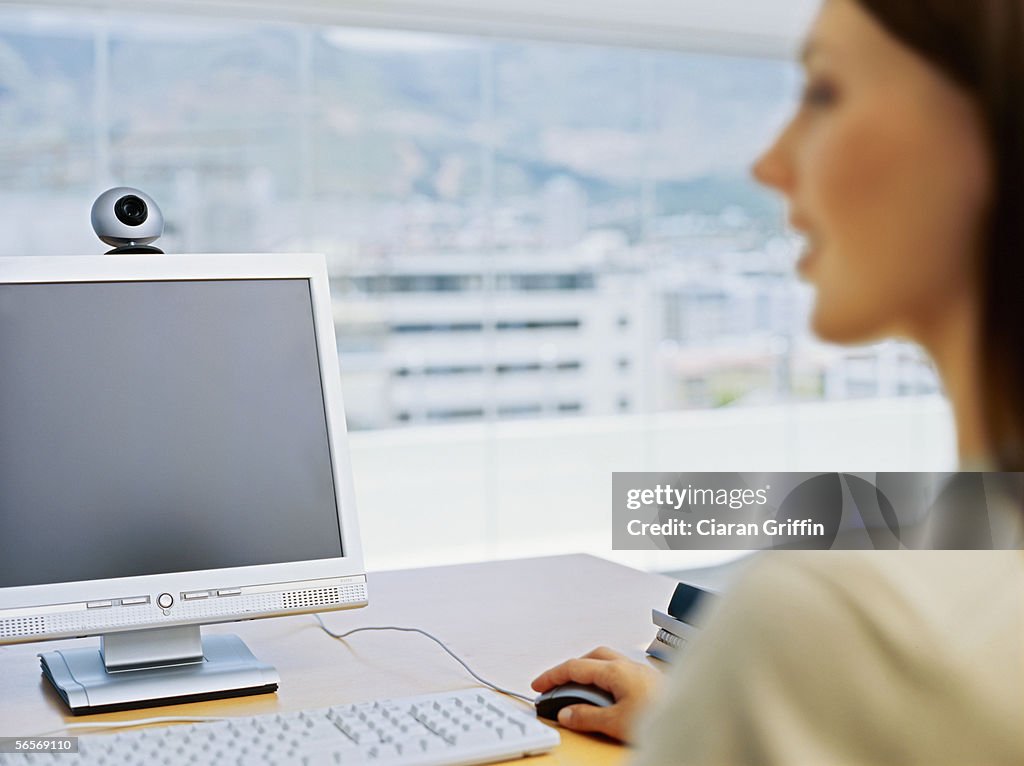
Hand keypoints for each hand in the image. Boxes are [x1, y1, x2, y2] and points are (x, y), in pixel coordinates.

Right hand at [531, 646, 662, 742]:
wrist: (698, 714)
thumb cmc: (661, 715)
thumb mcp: (616, 722)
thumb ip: (588, 717)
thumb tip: (567, 714)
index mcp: (615, 671)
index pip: (574, 667)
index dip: (552, 676)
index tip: (538, 685)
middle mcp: (628, 665)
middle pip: (591, 657)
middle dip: (571, 667)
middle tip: (557, 683)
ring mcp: (641, 670)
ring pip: (607, 660)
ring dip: (590, 669)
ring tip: (579, 688)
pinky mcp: (651, 680)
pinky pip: (620, 669)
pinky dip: (606, 676)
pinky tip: (609, 692)